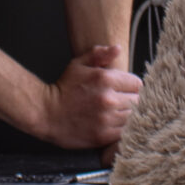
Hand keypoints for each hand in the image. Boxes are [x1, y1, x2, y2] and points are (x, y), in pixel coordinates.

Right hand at [40, 38, 141, 156]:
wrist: (46, 113)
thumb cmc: (63, 88)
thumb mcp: (78, 64)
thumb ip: (99, 54)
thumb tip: (117, 48)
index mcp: (105, 79)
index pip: (137, 84)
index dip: (131, 86)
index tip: (124, 89)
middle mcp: (109, 99)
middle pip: (138, 101)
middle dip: (131, 100)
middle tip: (120, 101)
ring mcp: (107, 119)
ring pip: (133, 117)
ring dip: (127, 115)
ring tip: (115, 113)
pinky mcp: (103, 136)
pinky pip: (124, 132)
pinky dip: (121, 128)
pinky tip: (112, 124)